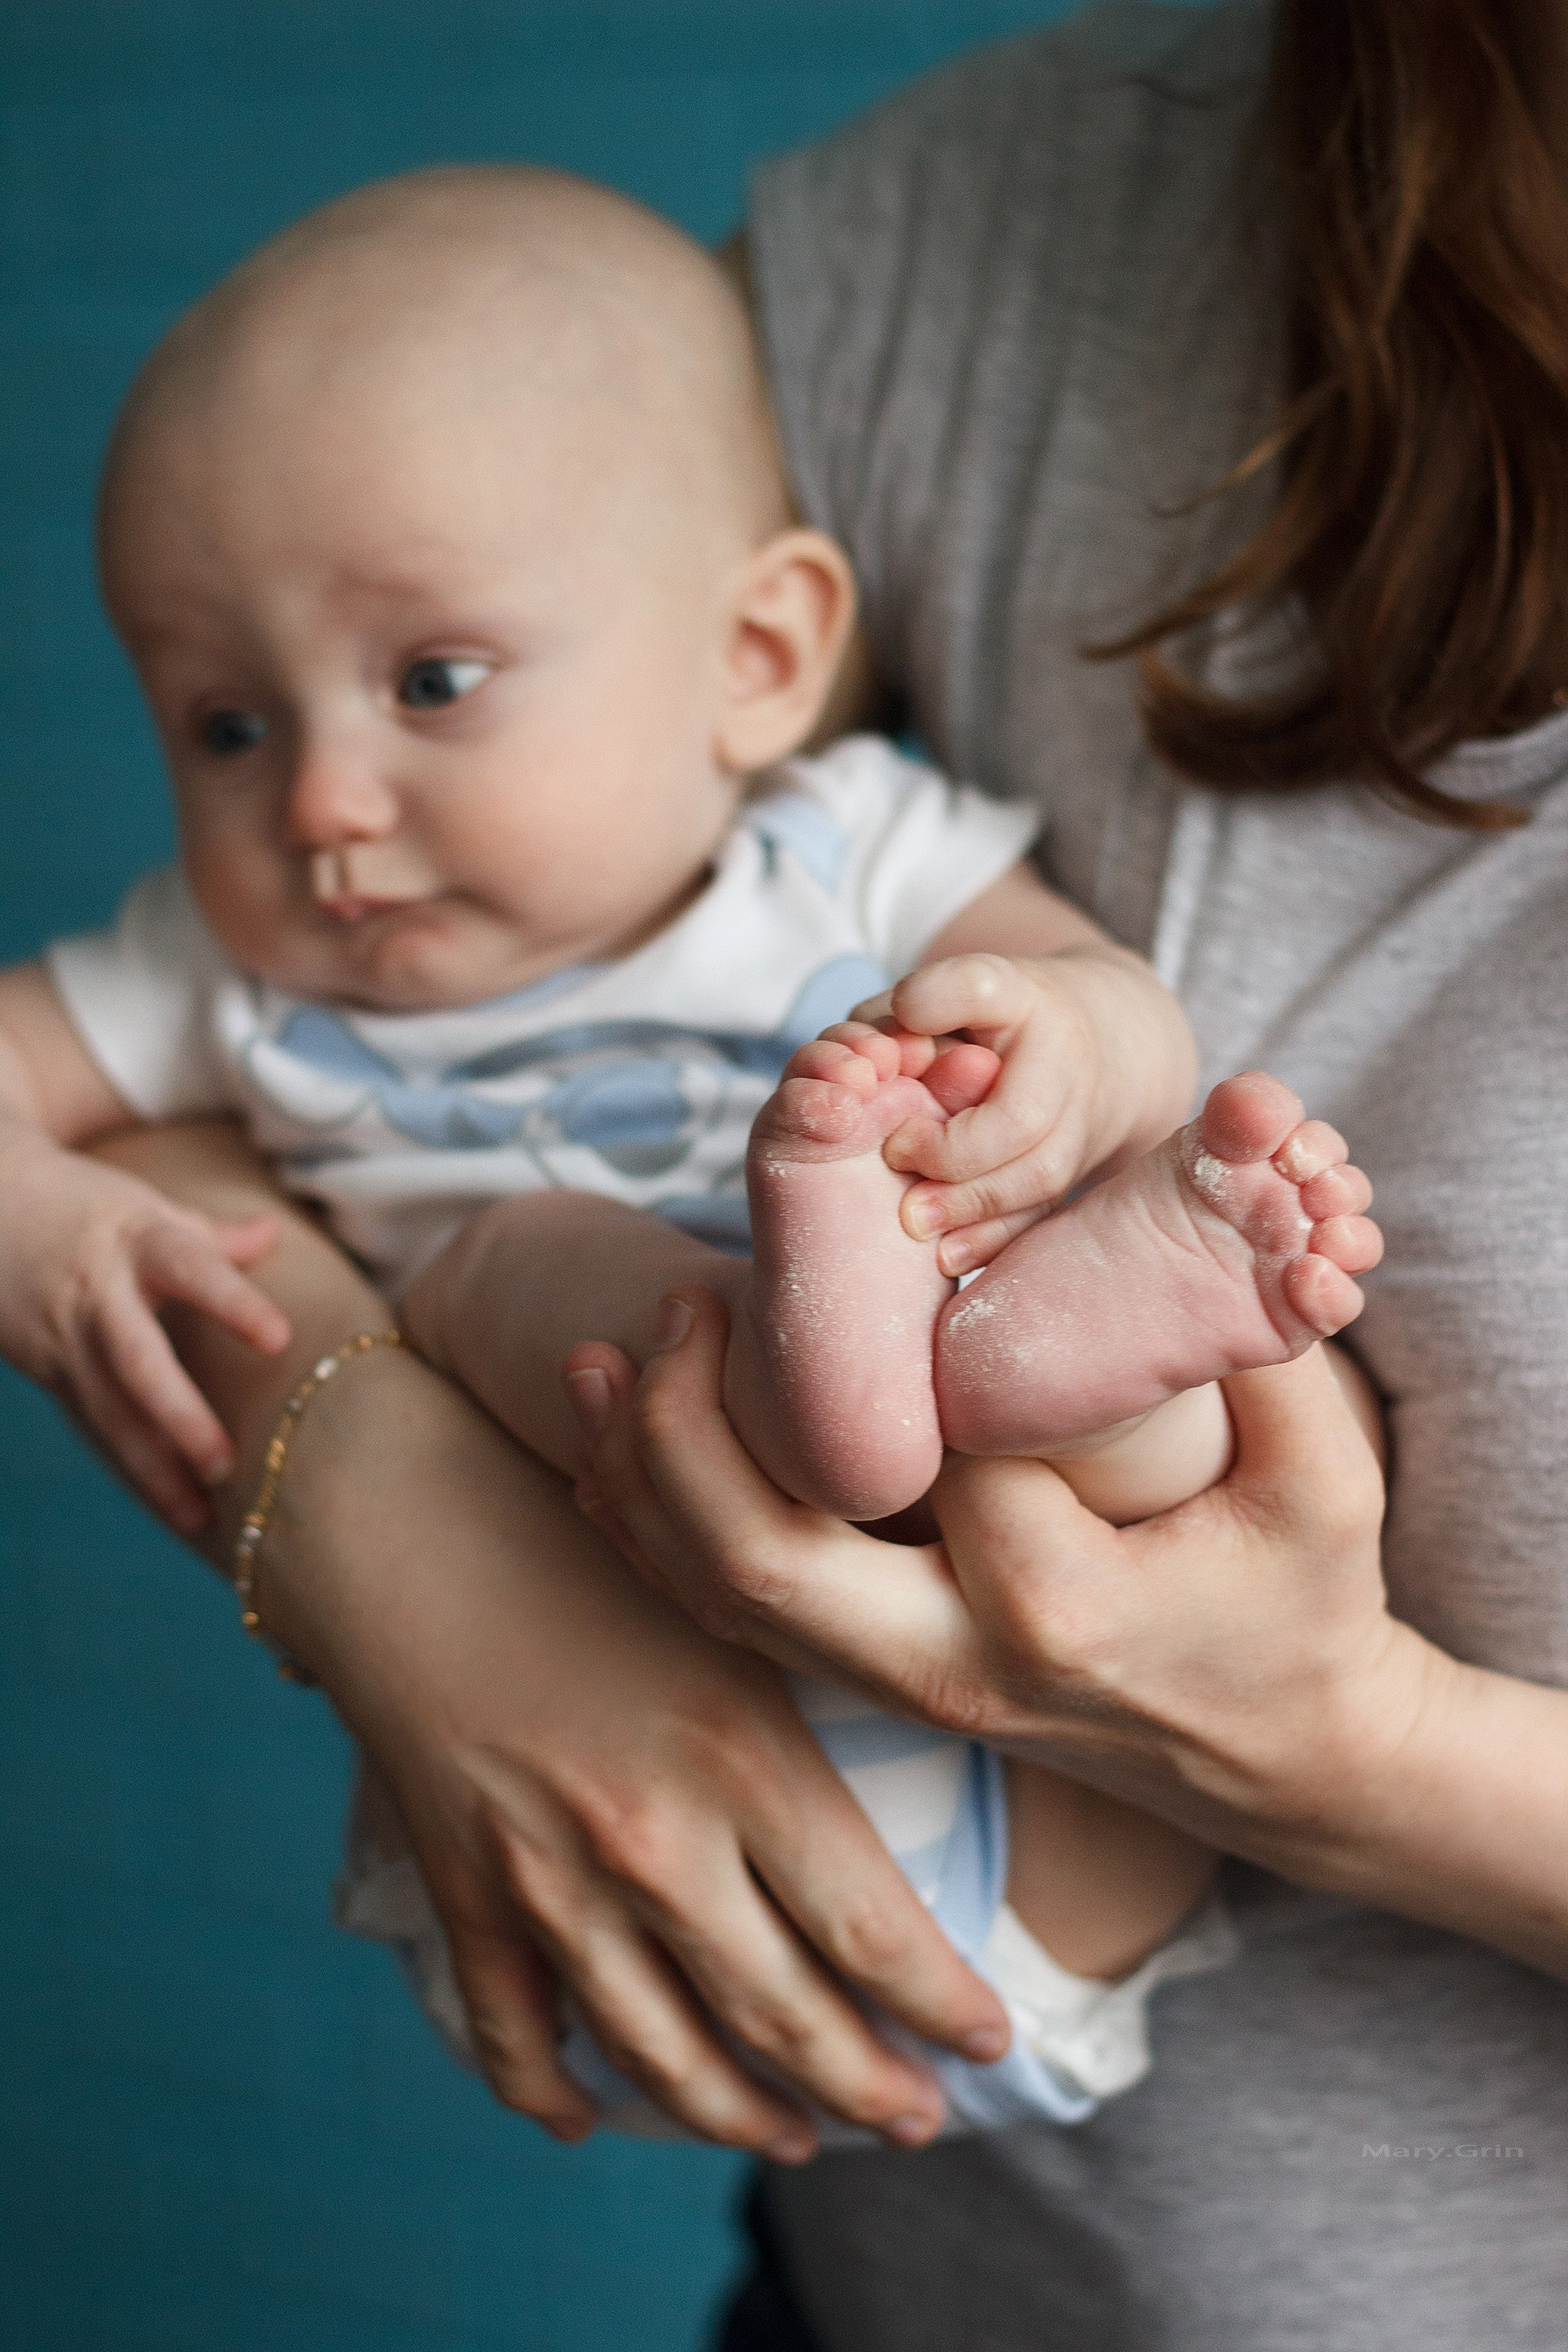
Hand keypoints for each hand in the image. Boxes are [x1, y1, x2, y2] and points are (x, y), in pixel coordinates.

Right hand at [0, 1127, 288, 1529]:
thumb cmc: (82, 1206)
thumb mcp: (143, 1206)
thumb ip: (211, 1233)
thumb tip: (275, 1232)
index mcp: (135, 1241)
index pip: (191, 1269)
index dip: (232, 1303)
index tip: (279, 1340)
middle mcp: (98, 1295)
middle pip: (137, 1362)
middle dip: (179, 1418)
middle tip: (225, 1465)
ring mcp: (66, 1338)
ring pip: (108, 1411)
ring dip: (153, 1468)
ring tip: (200, 1516)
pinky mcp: (48, 1370)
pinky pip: (93, 1424)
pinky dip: (131, 1464)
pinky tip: (168, 1503)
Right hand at [241, 1336, 1009, 2157]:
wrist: (407, 1517)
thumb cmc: (592, 1536)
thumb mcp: (734, 1608)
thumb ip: (819, 1708)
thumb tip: (919, 1771)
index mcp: (745, 1760)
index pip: (877, 1934)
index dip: (944, 2008)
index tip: (991, 2040)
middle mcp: (655, 1844)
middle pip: (785, 2020)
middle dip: (869, 2089)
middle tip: (921, 2123)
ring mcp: (552, 1885)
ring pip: (664, 2058)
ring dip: (742, 2117)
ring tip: (798, 2137)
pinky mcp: (468, 1896)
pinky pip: (519, 2037)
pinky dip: (556, 2093)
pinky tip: (592, 2120)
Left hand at [569, 1287, 1428, 1879]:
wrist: (1286, 1760)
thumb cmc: (1304, 1602)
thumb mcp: (1325, 1479)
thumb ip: (1260, 1347)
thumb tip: (1210, 1191)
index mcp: (1062, 1607)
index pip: (932, 1456)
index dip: (883, 1343)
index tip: (863, 1231)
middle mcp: (956, 1663)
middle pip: (766, 1562)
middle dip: (686, 1432)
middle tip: (680, 1303)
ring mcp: (907, 1689)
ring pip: (727, 1601)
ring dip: (643, 1480)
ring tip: (600, 1356)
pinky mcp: (884, 1690)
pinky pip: (738, 1625)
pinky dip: (658, 1542)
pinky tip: (609, 1459)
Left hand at [852, 948, 1194, 1273]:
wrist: (1097, 1045)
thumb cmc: (984, 1021)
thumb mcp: (934, 998)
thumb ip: (890, 1024)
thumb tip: (861, 1069)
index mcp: (1017, 995)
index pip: (983, 987)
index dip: (941, 999)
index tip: (904, 1011)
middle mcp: (1061, 1055)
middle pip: (1021, 1117)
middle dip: (953, 1151)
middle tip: (896, 1155)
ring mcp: (1081, 1117)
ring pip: (1040, 1173)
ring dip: (972, 1204)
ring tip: (914, 1219)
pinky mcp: (1080, 1168)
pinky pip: (1044, 1215)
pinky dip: (994, 1240)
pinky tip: (947, 1255)